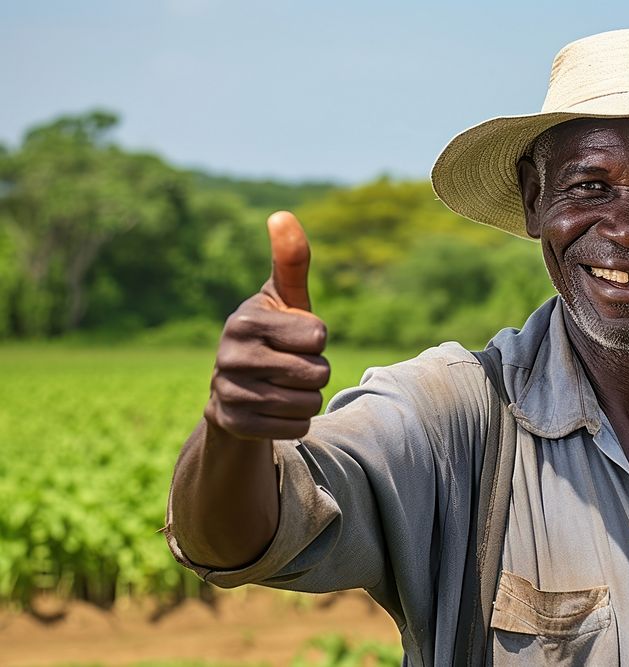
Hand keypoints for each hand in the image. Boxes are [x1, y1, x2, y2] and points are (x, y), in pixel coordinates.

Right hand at [204, 211, 330, 440]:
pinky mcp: (235, 424)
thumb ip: (290, 261)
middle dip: (315, 371)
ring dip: (307, 397)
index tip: (294, 338)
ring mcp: (229, 392)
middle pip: (317, 372)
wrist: (234, 389)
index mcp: (245, 320)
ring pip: (308, 402)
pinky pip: (296, 427)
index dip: (316, 339)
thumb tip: (282, 214)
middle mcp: (230, 355)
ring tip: (283, 386)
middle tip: (290, 365)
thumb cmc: (271, 335)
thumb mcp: (282, 299)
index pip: (318, 336)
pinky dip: (295, 421)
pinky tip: (274, 409)